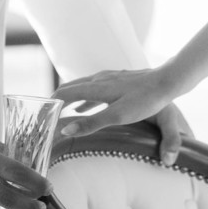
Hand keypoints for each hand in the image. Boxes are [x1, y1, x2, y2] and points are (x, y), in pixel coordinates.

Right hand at [55, 66, 192, 164]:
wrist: (168, 82)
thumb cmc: (146, 100)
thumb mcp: (119, 116)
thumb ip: (93, 123)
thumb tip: (65, 129)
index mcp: (97, 87)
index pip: (65, 93)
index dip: (50, 104)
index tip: (39, 117)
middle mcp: (100, 79)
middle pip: (70, 88)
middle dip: (56, 101)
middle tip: (44, 117)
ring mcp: (109, 79)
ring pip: (82, 88)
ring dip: (69, 99)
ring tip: (58, 113)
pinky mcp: (119, 82)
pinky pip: (94, 90)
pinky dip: (83, 99)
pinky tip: (83, 108)